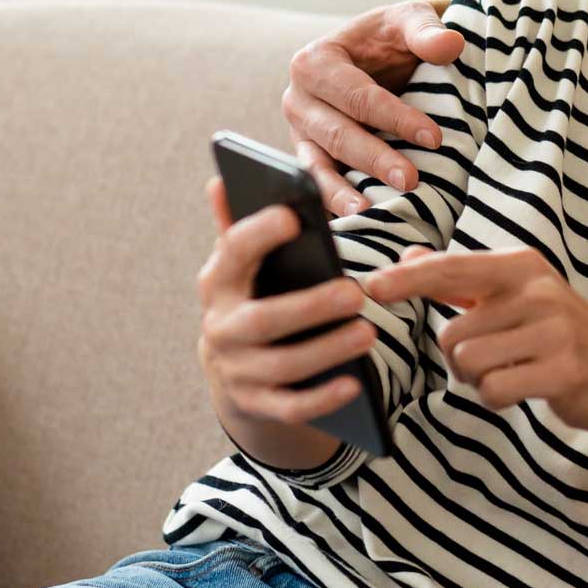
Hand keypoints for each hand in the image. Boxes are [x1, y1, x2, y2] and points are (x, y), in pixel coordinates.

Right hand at [195, 177, 376, 425]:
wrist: (235, 369)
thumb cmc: (254, 297)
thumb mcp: (243, 267)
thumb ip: (238, 227)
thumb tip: (221, 180)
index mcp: (218, 283)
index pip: (233, 253)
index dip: (259, 234)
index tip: (293, 216)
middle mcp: (221, 328)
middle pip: (264, 319)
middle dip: (310, 307)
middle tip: (356, 293)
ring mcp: (237, 371)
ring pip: (283, 366)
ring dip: (327, 350)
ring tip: (368, 333)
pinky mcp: (257, 405)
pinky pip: (291, 407)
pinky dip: (322, 398)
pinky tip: (356, 384)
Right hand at [283, 1, 464, 217]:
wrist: (378, 54)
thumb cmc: (392, 38)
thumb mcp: (409, 20)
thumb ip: (426, 31)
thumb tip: (449, 45)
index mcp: (315, 62)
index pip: (357, 95)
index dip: (394, 116)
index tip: (434, 137)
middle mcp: (298, 100)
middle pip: (337, 133)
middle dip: (374, 158)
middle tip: (410, 180)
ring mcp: (301, 133)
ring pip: (318, 165)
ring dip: (342, 191)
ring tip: (368, 212)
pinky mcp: (310, 158)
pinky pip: (318, 183)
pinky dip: (333, 203)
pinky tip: (356, 222)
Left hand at [366, 247, 587, 446]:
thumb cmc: (558, 336)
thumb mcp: (516, 297)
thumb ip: (460, 278)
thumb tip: (407, 254)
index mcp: (523, 266)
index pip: (451, 269)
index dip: (407, 279)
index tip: (371, 287)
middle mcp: (539, 291)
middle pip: (453, 333)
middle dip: (460, 359)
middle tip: (493, 361)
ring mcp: (555, 330)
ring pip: (470, 364)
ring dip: (478, 381)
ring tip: (511, 374)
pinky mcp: (563, 370)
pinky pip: (494, 390)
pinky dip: (497, 399)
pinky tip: (523, 391)